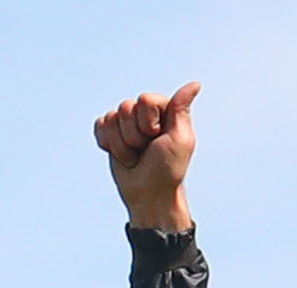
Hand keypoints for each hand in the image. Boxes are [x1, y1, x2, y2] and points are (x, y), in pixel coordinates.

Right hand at [94, 79, 196, 227]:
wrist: (149, 195)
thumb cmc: (168, 169)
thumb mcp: (180, 139)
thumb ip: (181, 108)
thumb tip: (196, 84)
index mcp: (163, 109)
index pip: (144, 99)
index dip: (148, 122)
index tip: (158, 139)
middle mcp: (144, 113)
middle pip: (125, 107)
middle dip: (134, 135)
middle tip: (146, 150)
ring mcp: (126, 123)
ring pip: (111, 118)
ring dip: (122, 145)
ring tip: (136, 156)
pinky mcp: (110, 134)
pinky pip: (100, 125)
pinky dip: (108, 144)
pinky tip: (122, 155)